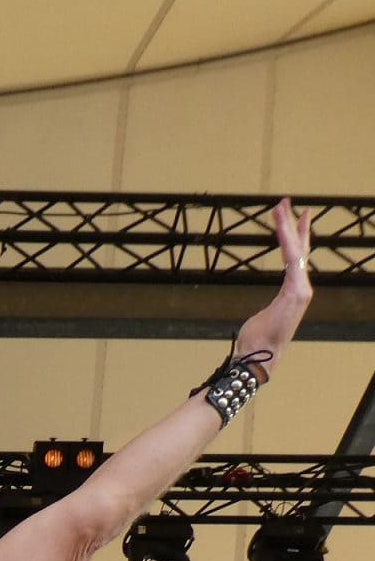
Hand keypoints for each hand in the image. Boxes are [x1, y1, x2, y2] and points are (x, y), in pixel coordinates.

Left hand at [233, 197, 312, 372]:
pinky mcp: (295, 292)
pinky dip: (286, 240)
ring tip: (280, 206)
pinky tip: (281, 225)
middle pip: (299, 249)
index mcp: (295, 292)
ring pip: (295, 250)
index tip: (289, 218)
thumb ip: (272, 305)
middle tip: (284, 202)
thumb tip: (269, 308)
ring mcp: (301, 291)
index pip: (296, 258)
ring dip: (286, 226)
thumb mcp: (265, 316)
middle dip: (292, 224)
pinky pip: (290, 259)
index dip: (293, 236)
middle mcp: (302, 289)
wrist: (257, 358)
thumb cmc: (257, 342)